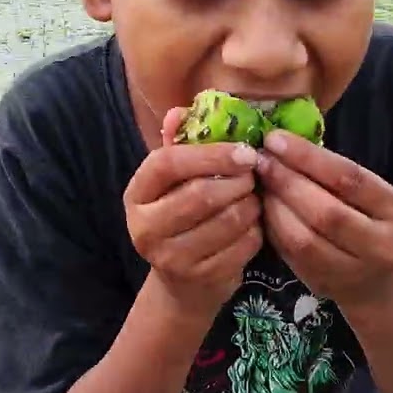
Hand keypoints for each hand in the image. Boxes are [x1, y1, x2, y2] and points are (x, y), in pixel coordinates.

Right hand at [125, 108, 263, 317]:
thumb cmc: (182, 215)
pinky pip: (241, 247)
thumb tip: (178, 112)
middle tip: (254, 175)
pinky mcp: (200, 279)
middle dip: (237, 181)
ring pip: (226, 221)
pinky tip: (253, 225)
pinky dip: (256, 231)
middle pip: (200, 194)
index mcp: (137, 194)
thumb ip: (178, 144)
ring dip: (251, 205)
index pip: (168, 163)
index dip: (210, 154)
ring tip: (254, 198)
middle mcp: (145, 228)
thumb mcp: (174, 180)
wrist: (183, 281)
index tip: (244, 151)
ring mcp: (170, 258)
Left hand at [256, 129, 392, 305]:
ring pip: (303, 237)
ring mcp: (353, 271)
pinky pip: (290, 253)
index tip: (276, 139)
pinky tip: (264, 207)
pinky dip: (272, 226)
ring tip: (261, 183)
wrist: (377, 281)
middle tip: (261, 161)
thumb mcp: (368, 196)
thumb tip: (282, 143)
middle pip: (326, 211)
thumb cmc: (368, 221)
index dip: (309, 158)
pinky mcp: (324, 284)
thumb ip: (334, 173)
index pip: (350, 178)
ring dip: (275, 206)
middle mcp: (381, 245)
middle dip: (287, 182)